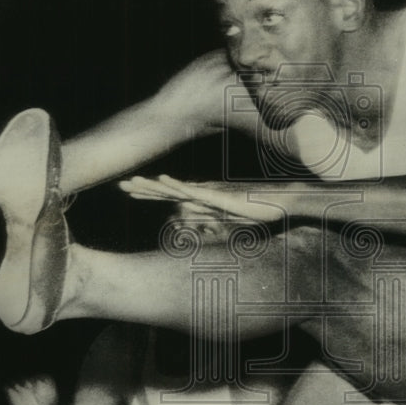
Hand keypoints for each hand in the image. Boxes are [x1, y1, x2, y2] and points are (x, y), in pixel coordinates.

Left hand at [119, 174, 285, 223]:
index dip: (152, 192)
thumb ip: (217, 218)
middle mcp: (205, 192)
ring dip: (153, 187)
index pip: (173, 194)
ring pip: (176, 190)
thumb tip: (204, 223)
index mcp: (206, 196)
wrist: (285, 200)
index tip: (131, 189)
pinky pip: (195, 192)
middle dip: (145, 189)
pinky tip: (162, 181)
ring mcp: (212, 193)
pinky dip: (177, 186)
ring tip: (131, 183)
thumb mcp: (233, 218)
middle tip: (121, 185)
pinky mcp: (221, 196)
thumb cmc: (263, 208)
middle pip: (169, 190)